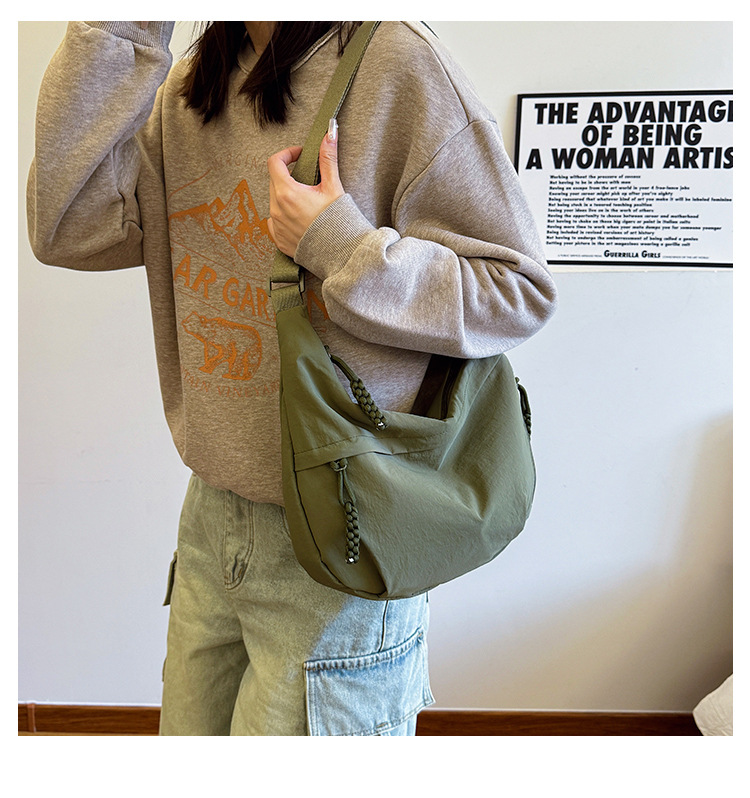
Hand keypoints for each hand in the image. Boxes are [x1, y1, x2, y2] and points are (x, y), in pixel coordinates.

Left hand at [267, 120, 343, 257]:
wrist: (341, 254)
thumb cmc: (338, 222)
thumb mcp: (333, 187)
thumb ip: (328, 159)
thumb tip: (330, 133)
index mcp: (287, 193)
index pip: (274, 162)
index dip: (286, 154)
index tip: (298, 155)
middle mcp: (276, 209)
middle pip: (275, 181)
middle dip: (289, 176)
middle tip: (307, 180)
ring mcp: (276, 226)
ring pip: (274, 202)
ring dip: (287, 196)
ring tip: (307, 202)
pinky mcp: (279, 240)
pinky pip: (275, 222)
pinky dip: (285, 216)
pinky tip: (301, 220)